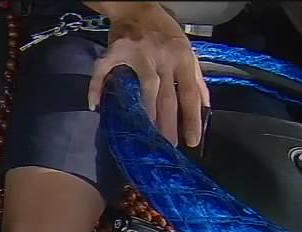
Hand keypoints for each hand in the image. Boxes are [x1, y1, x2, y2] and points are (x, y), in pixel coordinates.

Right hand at [86, 2, 209, 146]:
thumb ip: (196, 77)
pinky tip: (95, 105)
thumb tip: (206, 106)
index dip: (192, 119)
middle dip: (169, 124)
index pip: (190, 93)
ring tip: (146, 135)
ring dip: (147, 113)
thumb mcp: (187, 50)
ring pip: (145, 88)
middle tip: (167, 147)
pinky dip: (97, 87)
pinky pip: (105, 71)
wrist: (138, 6)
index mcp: (183, 58)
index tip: (192, 141)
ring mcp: (139, 54)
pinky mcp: (116, 51)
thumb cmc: (164, 32)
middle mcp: (163, 57)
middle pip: (168, 96)